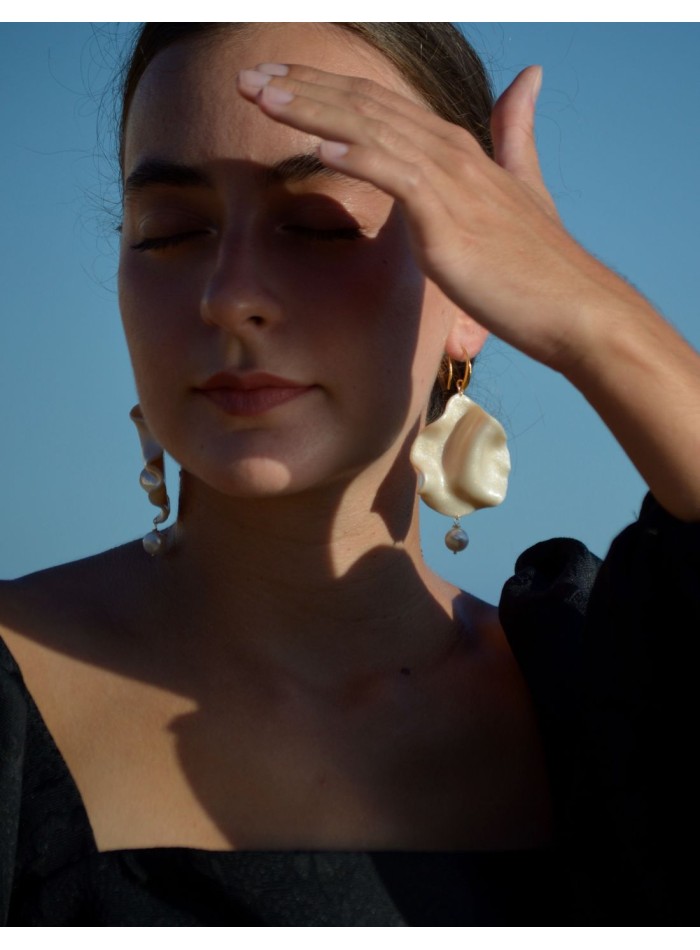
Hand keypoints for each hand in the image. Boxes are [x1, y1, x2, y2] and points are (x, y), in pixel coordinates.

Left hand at [238, 62, 699, 520]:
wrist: (573, 307)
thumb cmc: (540, 265)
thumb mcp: (524, 188)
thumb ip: (515, 135)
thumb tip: (530, 78)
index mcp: (458, 149)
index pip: (380, 107)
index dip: (326, 90)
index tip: (277, 85)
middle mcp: (452, 152)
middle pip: (365, 105)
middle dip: (303, 88)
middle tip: (245, 77)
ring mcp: (451, 180)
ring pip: (371, 129)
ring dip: (312, 109)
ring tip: (260, 95)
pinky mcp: (448, 217)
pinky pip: (394, 174)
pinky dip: (355, 154)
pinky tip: (316, 142)